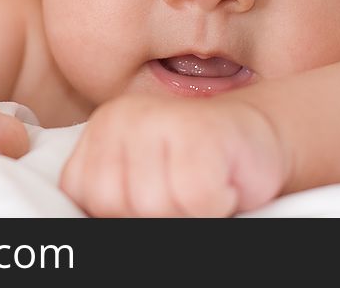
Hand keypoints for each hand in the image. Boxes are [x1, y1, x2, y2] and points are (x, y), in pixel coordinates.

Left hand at [59, 94, 286, 216]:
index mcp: (101, 130)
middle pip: (115, 205)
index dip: (118, 216)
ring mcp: (158, 118)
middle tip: (180, 193)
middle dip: (152, 214)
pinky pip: (195, 199)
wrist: (254, 136)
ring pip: (152, 206)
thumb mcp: (137, 182)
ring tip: (200, 186)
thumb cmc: (196, 167)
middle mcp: (122, 116)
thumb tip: (102, 223)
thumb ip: (113, 200)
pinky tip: (221, 182)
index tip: (150, 201)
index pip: (85, 198)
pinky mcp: (200, 132)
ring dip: (186, 211)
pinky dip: (216, 204)